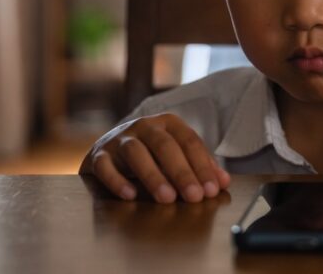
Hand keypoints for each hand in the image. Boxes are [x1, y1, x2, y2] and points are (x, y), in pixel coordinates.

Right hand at [79, 113, 230, 202]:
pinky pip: (105, 166)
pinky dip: (117, 180)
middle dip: (182, 172)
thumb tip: (223, 182)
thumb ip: (198, 166)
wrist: (107, 150)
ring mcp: (119, 139)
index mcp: (167, 123)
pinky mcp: (99, 154)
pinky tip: (130, 195)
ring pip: (135, 152)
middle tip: (194, 196)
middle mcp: (144, 126)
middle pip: (165, 145)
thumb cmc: (150, 154)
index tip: (212, 189)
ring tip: (167, 198)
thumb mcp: (175, 155)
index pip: (189, 141)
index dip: (202, 165)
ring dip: (153, 175)